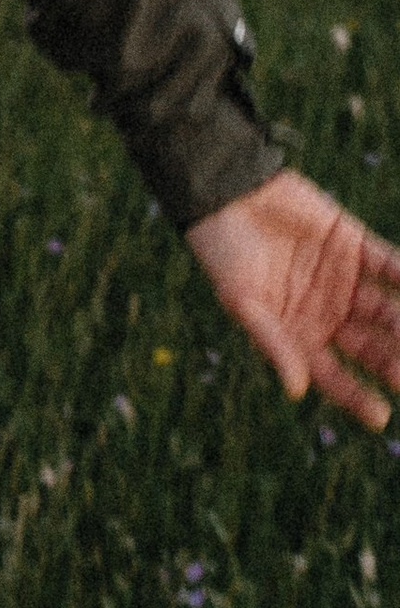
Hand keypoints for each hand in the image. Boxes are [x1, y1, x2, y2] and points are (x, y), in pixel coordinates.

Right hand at [187, 168, 399, 428]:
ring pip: (388, 311)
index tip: (379, 416)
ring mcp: (345, 280)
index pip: (334, 375)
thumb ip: (273, 342)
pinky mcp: (356, 245)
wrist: (228, 191)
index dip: (356, 396)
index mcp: (299, 335)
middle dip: (394, 364)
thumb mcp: (243, 301)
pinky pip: (391, 266)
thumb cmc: (224, 253)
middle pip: (371, 348)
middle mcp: (328, 314)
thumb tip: (297, 390)